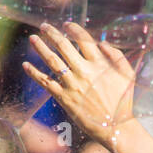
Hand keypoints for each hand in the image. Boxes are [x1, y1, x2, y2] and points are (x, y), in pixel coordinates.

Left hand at [23, 22, 136, 147]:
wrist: (115, 126)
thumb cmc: (123, 100)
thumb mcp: (127, 74)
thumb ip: (116, 55)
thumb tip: (102, 42)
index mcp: (100, 63)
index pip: (83, 40)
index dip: (73, 29)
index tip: (66, 25)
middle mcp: (84, 71)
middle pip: (64, 46)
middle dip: (52, 33)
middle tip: (43, 26)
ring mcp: (72, 84)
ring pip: (52, 61)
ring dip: (41, 48)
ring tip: (32, 39)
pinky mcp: (64, 98)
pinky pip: (45, 82)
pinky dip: (34, 72)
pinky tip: (26, 64)